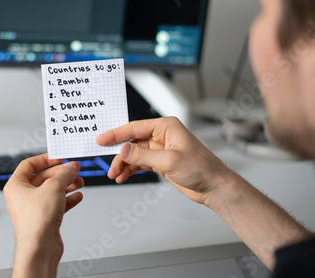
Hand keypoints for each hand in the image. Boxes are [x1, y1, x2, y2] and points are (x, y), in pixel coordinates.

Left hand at [3, 154, 83, 277]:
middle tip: (73, 170)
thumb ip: (64, 174)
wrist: (40, 247)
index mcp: (16, 185)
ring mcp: (33, 208)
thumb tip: (71, 167)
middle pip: (42, 177)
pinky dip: (67, 199)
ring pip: (51, 191)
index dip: (45, 159)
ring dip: (66, 185)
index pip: (29, 164)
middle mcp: (22, 196)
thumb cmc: (36, 221)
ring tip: (79, 182)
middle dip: (60, 173)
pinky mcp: (43, 219)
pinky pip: (56, 204)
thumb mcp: (54, 187)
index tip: (58, 157)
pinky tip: (77, 197)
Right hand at [96, 117, 234, 207]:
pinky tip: (123, 177)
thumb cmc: (201, 168)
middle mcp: (162, 135)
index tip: (101, 140)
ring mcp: (160, 149)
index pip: (134, 127)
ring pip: (134, 154)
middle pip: (132, 142)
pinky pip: (139, 163)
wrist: (214, 187)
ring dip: (124, 165)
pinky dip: (130, 170)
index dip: (116, 134)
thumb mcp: (169, 160)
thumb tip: (123, 149)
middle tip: (109, 166)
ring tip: (116, 176)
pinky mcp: (161, 162)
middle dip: (119, 155)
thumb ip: (143, 154)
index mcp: (165, 126)